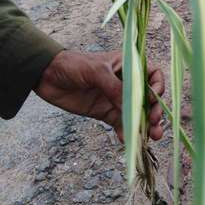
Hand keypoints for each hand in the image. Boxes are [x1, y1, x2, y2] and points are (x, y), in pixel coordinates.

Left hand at [35, 51, 164, 141]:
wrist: (47, 76)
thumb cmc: (73, 64)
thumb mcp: (95, 71)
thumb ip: (114, 87)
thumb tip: (132, 106)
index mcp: (128, 65)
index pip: (153, 74)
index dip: (157, 87)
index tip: (152, 100)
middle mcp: (126, 82)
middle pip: (148, 98)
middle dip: (154, 111)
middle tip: (155, 122)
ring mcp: (116, 98)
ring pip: (137, 113)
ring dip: (145, 125)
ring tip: (152, 137)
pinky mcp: (105, 112)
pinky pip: (121, 123)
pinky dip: (126, 132)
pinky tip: (127, 140)